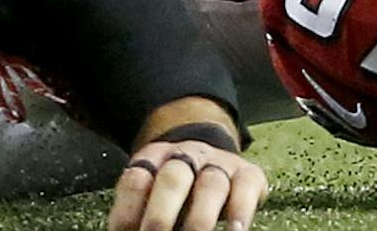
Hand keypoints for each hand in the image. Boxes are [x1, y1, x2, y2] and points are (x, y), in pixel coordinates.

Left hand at [109, 113, 265, 230]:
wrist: (212, 158)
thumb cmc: (176, 190)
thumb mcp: (152, 194)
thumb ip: (141, 215)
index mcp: (155, 159)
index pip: (137, 179)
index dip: (128, 212)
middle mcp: (187, 155)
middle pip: (173, 178)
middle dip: (161, 215)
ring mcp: (219, 163)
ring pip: (210, 184)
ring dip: (199, 219)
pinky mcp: (248, 175)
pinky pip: (245, 189)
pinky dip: (240, 212)